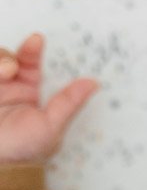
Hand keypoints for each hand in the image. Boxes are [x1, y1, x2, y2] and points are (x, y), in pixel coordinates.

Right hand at [0, 33, 97, 164]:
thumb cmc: (26, 150)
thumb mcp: (51, 125)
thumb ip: (69, 102)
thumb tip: (94, 83)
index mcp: (26, 91)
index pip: (29, 62)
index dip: (32, 49)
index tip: (37, 39)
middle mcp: (5, 86)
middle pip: (4, 56)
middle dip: (7, 56)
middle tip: (11, 68)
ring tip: (4, 73)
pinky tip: (0, 75)